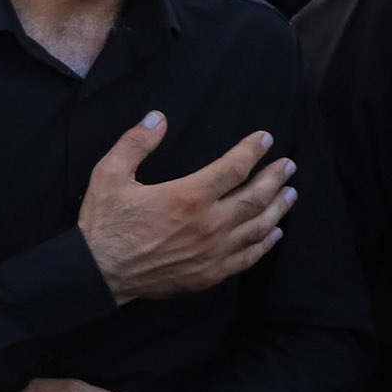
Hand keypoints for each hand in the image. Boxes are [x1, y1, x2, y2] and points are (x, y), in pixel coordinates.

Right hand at [77, 113, 293, 303]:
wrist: (101, 272)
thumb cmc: (105, 222)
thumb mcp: (109, 174)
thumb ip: (135, 143)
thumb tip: (158, 117)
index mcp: (188, 196)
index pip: (233, 168)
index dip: (252, 151)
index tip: (265, 139)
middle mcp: (209, 224)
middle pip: (255, 197)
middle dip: (275, 178)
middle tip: (288, 165)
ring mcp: (214, 252)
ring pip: (258, 227)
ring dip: (278, 208)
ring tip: (290, 193)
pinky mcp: (211, 274)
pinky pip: (248, 257)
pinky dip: (265, 243)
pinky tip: (274, 233)